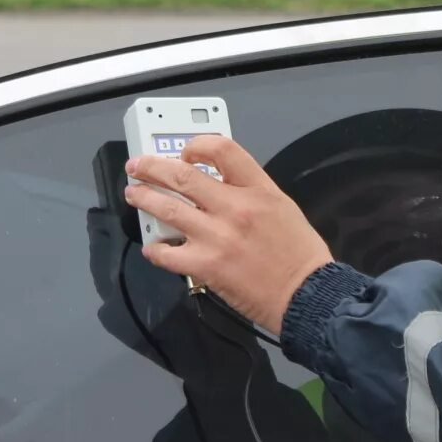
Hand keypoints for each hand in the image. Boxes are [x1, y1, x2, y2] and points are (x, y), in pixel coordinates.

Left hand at [124, 135, 334, 334]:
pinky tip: (153, 247)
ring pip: (168, 209)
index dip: (195, 146)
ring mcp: (217, 236)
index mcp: (258, 188)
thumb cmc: (299, 252)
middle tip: (136, 167)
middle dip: (151, 168)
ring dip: (144, 199)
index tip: (183, 154)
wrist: (307, 295)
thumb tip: (216, 183)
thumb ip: (249, 190)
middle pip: (182, 175)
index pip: (221, 149)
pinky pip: (168, 253)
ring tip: (134, 195)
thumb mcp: (281, 206)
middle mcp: (234, 207)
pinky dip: (155, 249)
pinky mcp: (206, 266)